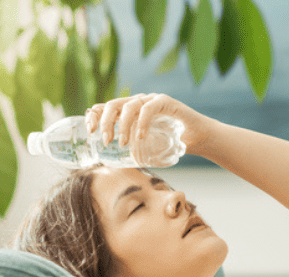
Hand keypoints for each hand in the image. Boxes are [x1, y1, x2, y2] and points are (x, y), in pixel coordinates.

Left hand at [84, 93, 216, 156]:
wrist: (199, 138)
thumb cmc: (172, 144)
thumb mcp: (148, 147)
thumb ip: (133, 149)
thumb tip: (112, 165)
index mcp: (131, 110)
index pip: (106, 107)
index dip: (95, 115)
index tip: (90, 131)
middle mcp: (139, 102)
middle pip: (113, 104)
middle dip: (105, 122)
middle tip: (106, 141)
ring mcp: (152, 100)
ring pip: (129, 106)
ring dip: (122, 125)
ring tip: (122, 143)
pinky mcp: (166, 102)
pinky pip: (149, 108)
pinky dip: (142, 122)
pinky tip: (141, 137)